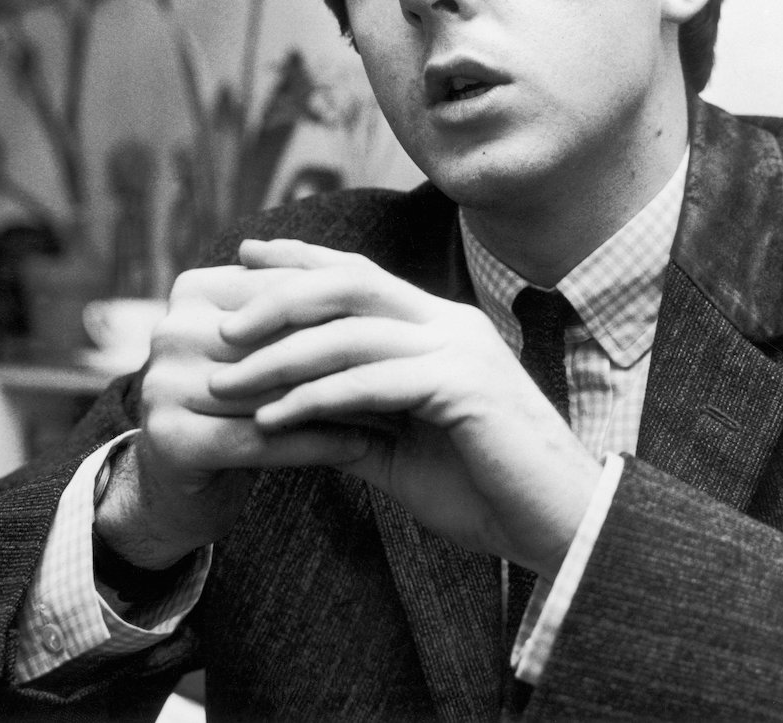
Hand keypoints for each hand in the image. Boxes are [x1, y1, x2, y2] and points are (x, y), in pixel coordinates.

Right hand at [93, 262, 372, 569]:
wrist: (180, 481)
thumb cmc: (242, 398)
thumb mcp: (264, 343)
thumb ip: (299, 304)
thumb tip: (373, 278)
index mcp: (193, 290)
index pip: (284, 291)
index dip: (345, 309)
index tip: (402, 325)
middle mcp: (170, 330)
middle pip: (281, 340)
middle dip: (348, 357)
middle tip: (408, 369)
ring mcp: (163, 384)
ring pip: (275, 390)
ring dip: (341, 402)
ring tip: (399, 408)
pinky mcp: (169, 438)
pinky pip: (260, 437)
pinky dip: (315, 443)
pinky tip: (361, 448)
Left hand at [209, 238, 601, 579]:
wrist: (560, 525)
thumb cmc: (485, 488)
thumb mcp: (404, 447)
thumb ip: (355, 420)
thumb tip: (292, 411)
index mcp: (440, 327)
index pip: (361, 276)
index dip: (301, 259)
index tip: (246, 256)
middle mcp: (450, 325)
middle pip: (351, 284)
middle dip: (279, 295)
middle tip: (222, 324)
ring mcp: (460, 351)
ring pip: (353, 331)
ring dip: (281, 355)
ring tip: (226, 379)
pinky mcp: (463, 387)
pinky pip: (372, 383)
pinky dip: (315, 398)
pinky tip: (272, 417)